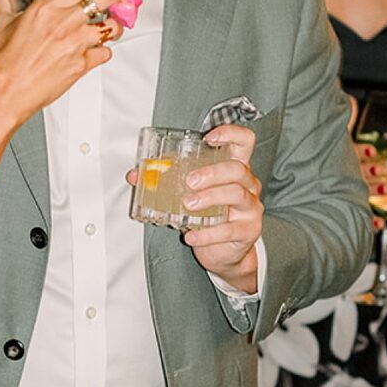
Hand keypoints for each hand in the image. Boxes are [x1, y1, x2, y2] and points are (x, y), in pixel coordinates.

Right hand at [0, 0, 137, 127]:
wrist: (5, 93)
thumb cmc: (2, 63)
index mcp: (46, 7)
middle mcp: (64, 22)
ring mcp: (76, 44)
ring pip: (111, 26)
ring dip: (115, 24)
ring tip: (114, 25)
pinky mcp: (82, 65)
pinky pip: (105, 53)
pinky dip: (104, 51)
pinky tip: (97, 51)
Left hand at [177, 123, 262, 286]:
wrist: (223, 252)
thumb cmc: (210, 215)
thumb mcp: (191, 193)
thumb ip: (166, 181)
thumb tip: (136, 175)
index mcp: (235, 168)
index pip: (244, 142)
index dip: (230, 134)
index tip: (209, 138)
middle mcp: (247, 185)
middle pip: (237, 169)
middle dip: (212, 172)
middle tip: (189, 181)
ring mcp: (250, 208)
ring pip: (237, 194)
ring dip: (210, 197)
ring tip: (188, 205)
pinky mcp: (248, 230)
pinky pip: (229, 230)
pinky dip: (207, 233)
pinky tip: (190, 234)